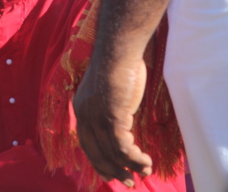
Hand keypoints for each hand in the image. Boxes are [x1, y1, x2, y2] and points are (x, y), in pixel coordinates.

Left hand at [73, 57, 151, 186]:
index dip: (99, 161)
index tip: (111, 173)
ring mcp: (97, 116)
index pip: (86, 143)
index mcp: (81, 108)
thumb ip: (111, 107)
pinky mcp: (111, 116)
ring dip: (131, 166)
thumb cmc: (119, 65)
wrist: (119, 49)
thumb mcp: (109, 90)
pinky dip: (135, 158)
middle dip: (112, 170)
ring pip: (112, 153)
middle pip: (96, 152)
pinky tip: (146, 160)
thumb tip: (122, 124)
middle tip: (129, 181)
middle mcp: (84, 114)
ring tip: (145, 170)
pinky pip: (122, 147)